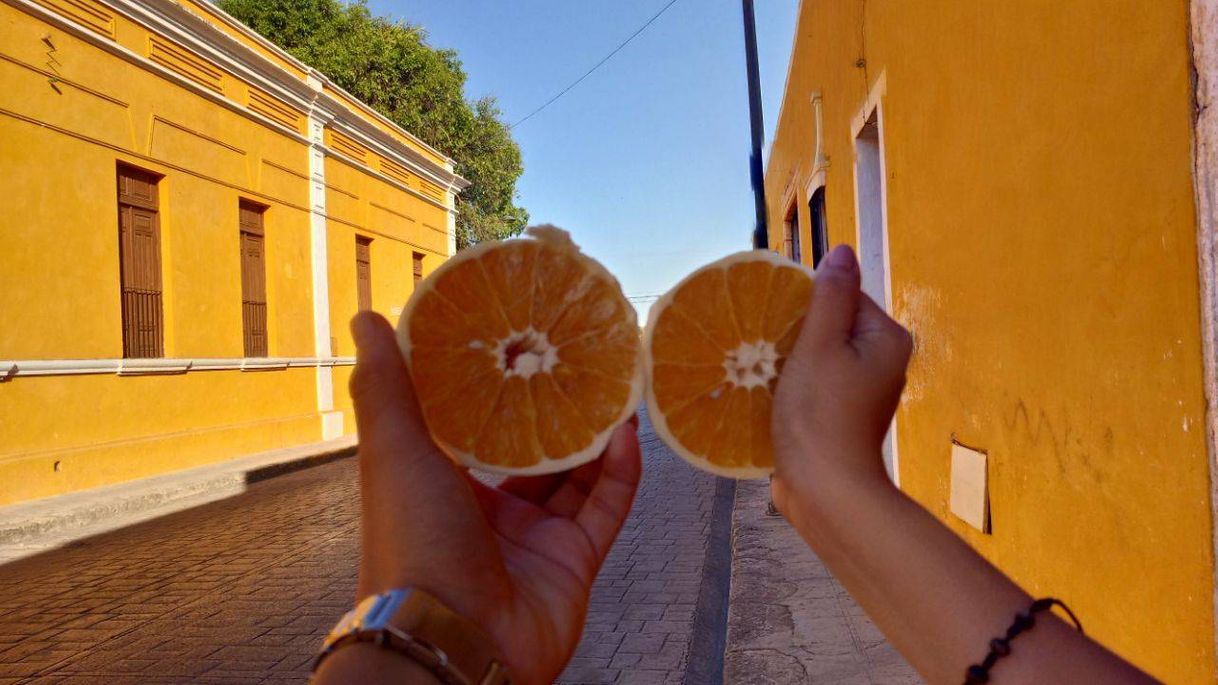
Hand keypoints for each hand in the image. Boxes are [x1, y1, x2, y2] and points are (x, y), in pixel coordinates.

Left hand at [341, 312, 641, 683]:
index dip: (496, 385)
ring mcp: (533, 538)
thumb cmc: (412, 544)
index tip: (518, 339)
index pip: (473, 425)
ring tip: (616, 383)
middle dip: (556, 405)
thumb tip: (366, 317)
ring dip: (596, 433)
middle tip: (579, 358)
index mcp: (440, 485)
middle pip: (531, 448)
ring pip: (574, 476)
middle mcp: (487, 512)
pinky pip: (605, 508)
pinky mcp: (573, 562)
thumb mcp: (394, 451)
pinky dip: (621, 472)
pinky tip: (630, 433)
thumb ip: (386, 385)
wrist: (453, 638)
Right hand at [771, 244, 912, 514]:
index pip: (841, 296)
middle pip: (830, 325)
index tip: (771, 316)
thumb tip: (842, 250)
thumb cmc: (820, 414)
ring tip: (758, 366)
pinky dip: (792, 384)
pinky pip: (815, 384)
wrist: (825, 491)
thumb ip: (830, 296)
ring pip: (818, 356)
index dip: (803, 302)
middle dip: (794, 331)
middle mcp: (883, 362)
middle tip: (759, 342)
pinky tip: (767, 392)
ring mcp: (862, 392)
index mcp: (885, 339)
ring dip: (789, 359)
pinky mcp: (841, 417)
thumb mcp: (820, 345)